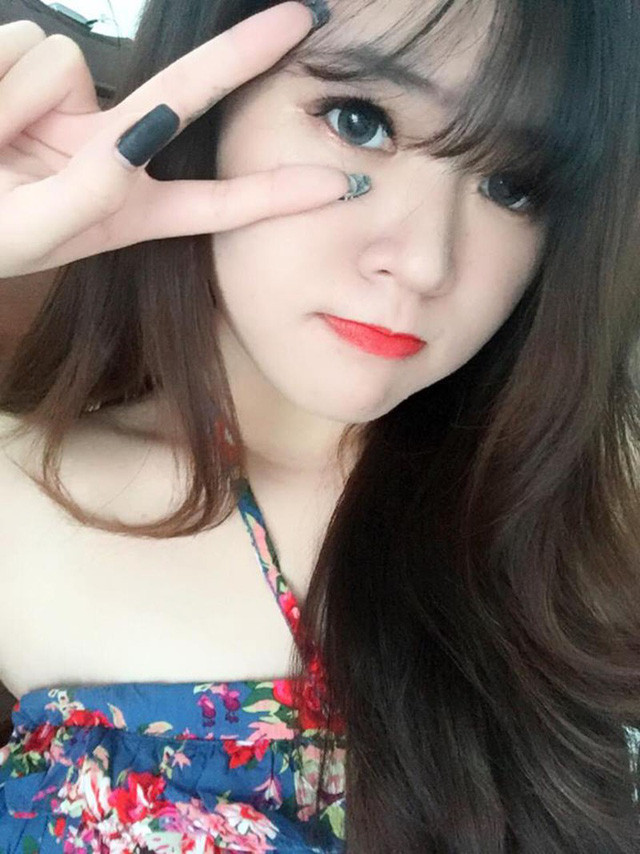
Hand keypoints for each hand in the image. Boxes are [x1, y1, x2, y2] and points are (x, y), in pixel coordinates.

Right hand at [0, 3, 348, 277]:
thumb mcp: (35, 232)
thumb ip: (90, 195)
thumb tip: (139, 140)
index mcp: (131, 208)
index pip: (217, 202)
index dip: (274, 194)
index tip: (335, 184)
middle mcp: (116, 148)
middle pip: (188, 92)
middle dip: (242, 55)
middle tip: (303, 15)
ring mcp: (78, 105)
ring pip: (66, 64)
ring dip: (16, 104)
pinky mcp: (36, 65)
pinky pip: (25, 48)